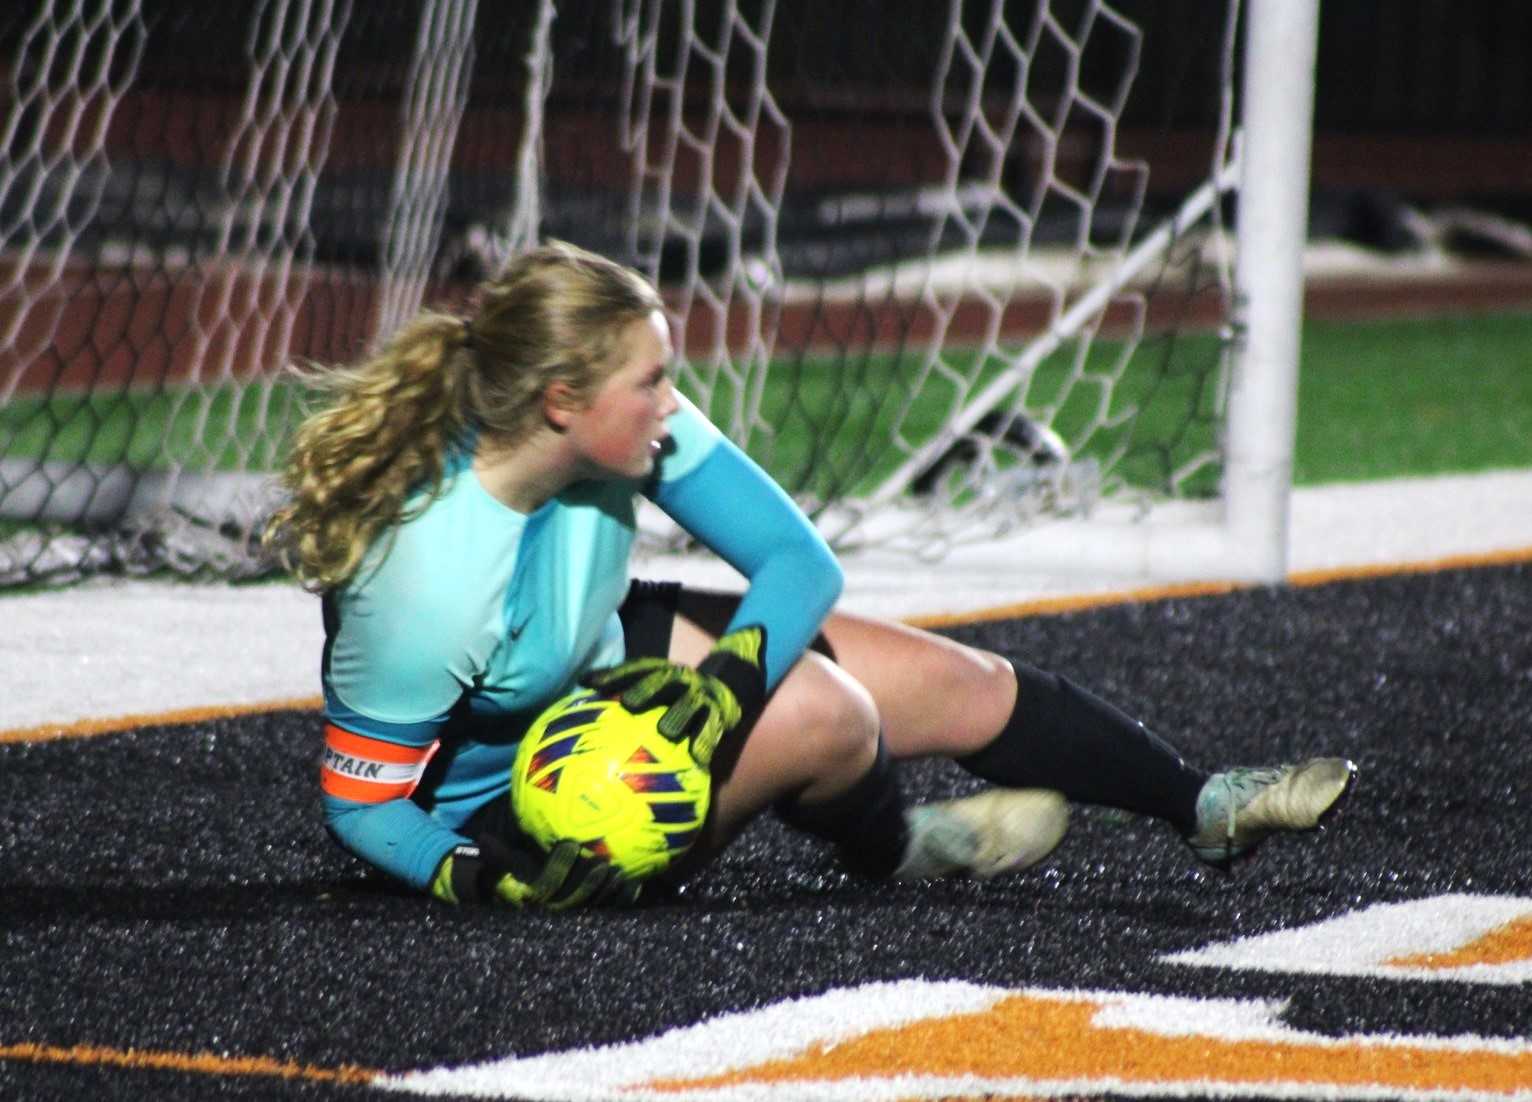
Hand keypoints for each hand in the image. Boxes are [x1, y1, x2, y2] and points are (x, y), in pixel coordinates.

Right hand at [430, 833, 637, 909]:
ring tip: (620, 872)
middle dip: (589, 883)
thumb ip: (497, 855)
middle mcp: (554, 913)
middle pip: (574, 900)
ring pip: (593, 908)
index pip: (546, 883)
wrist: (524, 912)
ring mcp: (573, 920)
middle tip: (603, 861)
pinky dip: (621, 901)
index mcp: (533, 898)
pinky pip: (607, 912)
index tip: (569, 842)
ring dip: (608, 892)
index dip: (558, 864)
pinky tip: (634, 885)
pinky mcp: (591, 920)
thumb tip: (481, 837)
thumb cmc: (515, 880)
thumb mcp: (503, 869)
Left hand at [581, 625, 766, 767]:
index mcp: (662, 671)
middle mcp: (681, 680)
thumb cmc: (677, 693)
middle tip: (629, 703)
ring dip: (677, 716)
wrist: (727, 687)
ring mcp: (701, 697)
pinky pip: (711, 731)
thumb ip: (625, 688)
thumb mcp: (657, 683)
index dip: (612, 674)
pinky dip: (705, 743)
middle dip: (646, 690)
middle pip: (662, 681)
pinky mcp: (720, 715)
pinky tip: (698, 757)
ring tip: (667, 732)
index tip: (588, 682)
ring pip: (688, 705)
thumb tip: (581, 690)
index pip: (635, 668)